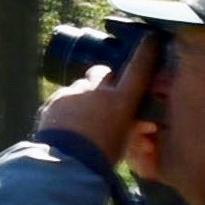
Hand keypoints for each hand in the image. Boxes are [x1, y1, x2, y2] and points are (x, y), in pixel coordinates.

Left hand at [41, 28, 160, 165]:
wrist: (64, 166)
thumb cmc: (101, 159)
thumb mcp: (124, 144)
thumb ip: (133, 128)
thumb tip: (146, 125)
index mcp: (121, 101)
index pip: (139, 69)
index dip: (146, 52)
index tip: (150, 39)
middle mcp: (98, 90)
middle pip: (104, 72)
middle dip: (106, 79)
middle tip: (105, 96)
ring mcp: (74, 92)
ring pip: (82, 86)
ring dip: (84, 96)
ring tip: (81, 119)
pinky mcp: (54, 99)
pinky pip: (64, 97)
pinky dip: (67, 107)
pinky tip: (66, 124)